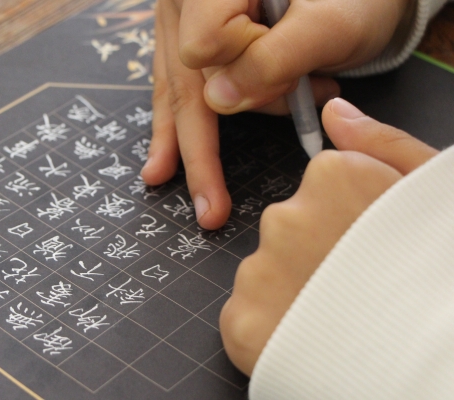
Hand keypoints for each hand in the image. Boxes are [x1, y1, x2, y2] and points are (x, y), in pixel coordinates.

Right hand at [144, 0, 411, 229]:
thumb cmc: (353, 1)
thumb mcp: (327, 25)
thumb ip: (272, 59)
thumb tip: (217, 101)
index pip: (203, 43)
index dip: (241, 70)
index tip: (293, 73)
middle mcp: (186, 0)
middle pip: (185, 79)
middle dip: (202, 146)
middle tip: (212, 207)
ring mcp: (180, 20)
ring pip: (181, 92)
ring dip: (198, 145)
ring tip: (205, 197)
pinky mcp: (185, 41)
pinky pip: (178, 91)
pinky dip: (182, 131)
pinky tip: (162, 164)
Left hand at [219, 98, 437, 375]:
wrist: (432, 364)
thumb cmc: (434, 275)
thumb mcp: (427, 192)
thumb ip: (380, 145)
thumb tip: (335, 112)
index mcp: (334, 178)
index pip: (322, 185)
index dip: (347, 218)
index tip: (366, 244)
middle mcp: (285, 218)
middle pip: (288, 229)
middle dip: (312, 253)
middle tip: (352, 287)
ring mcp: (258, 271)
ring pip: (265, 271)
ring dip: (289, 291)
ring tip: (335, 318)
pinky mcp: (240, 322)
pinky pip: (246, 315)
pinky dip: (269, 327)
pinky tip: (307, 339)